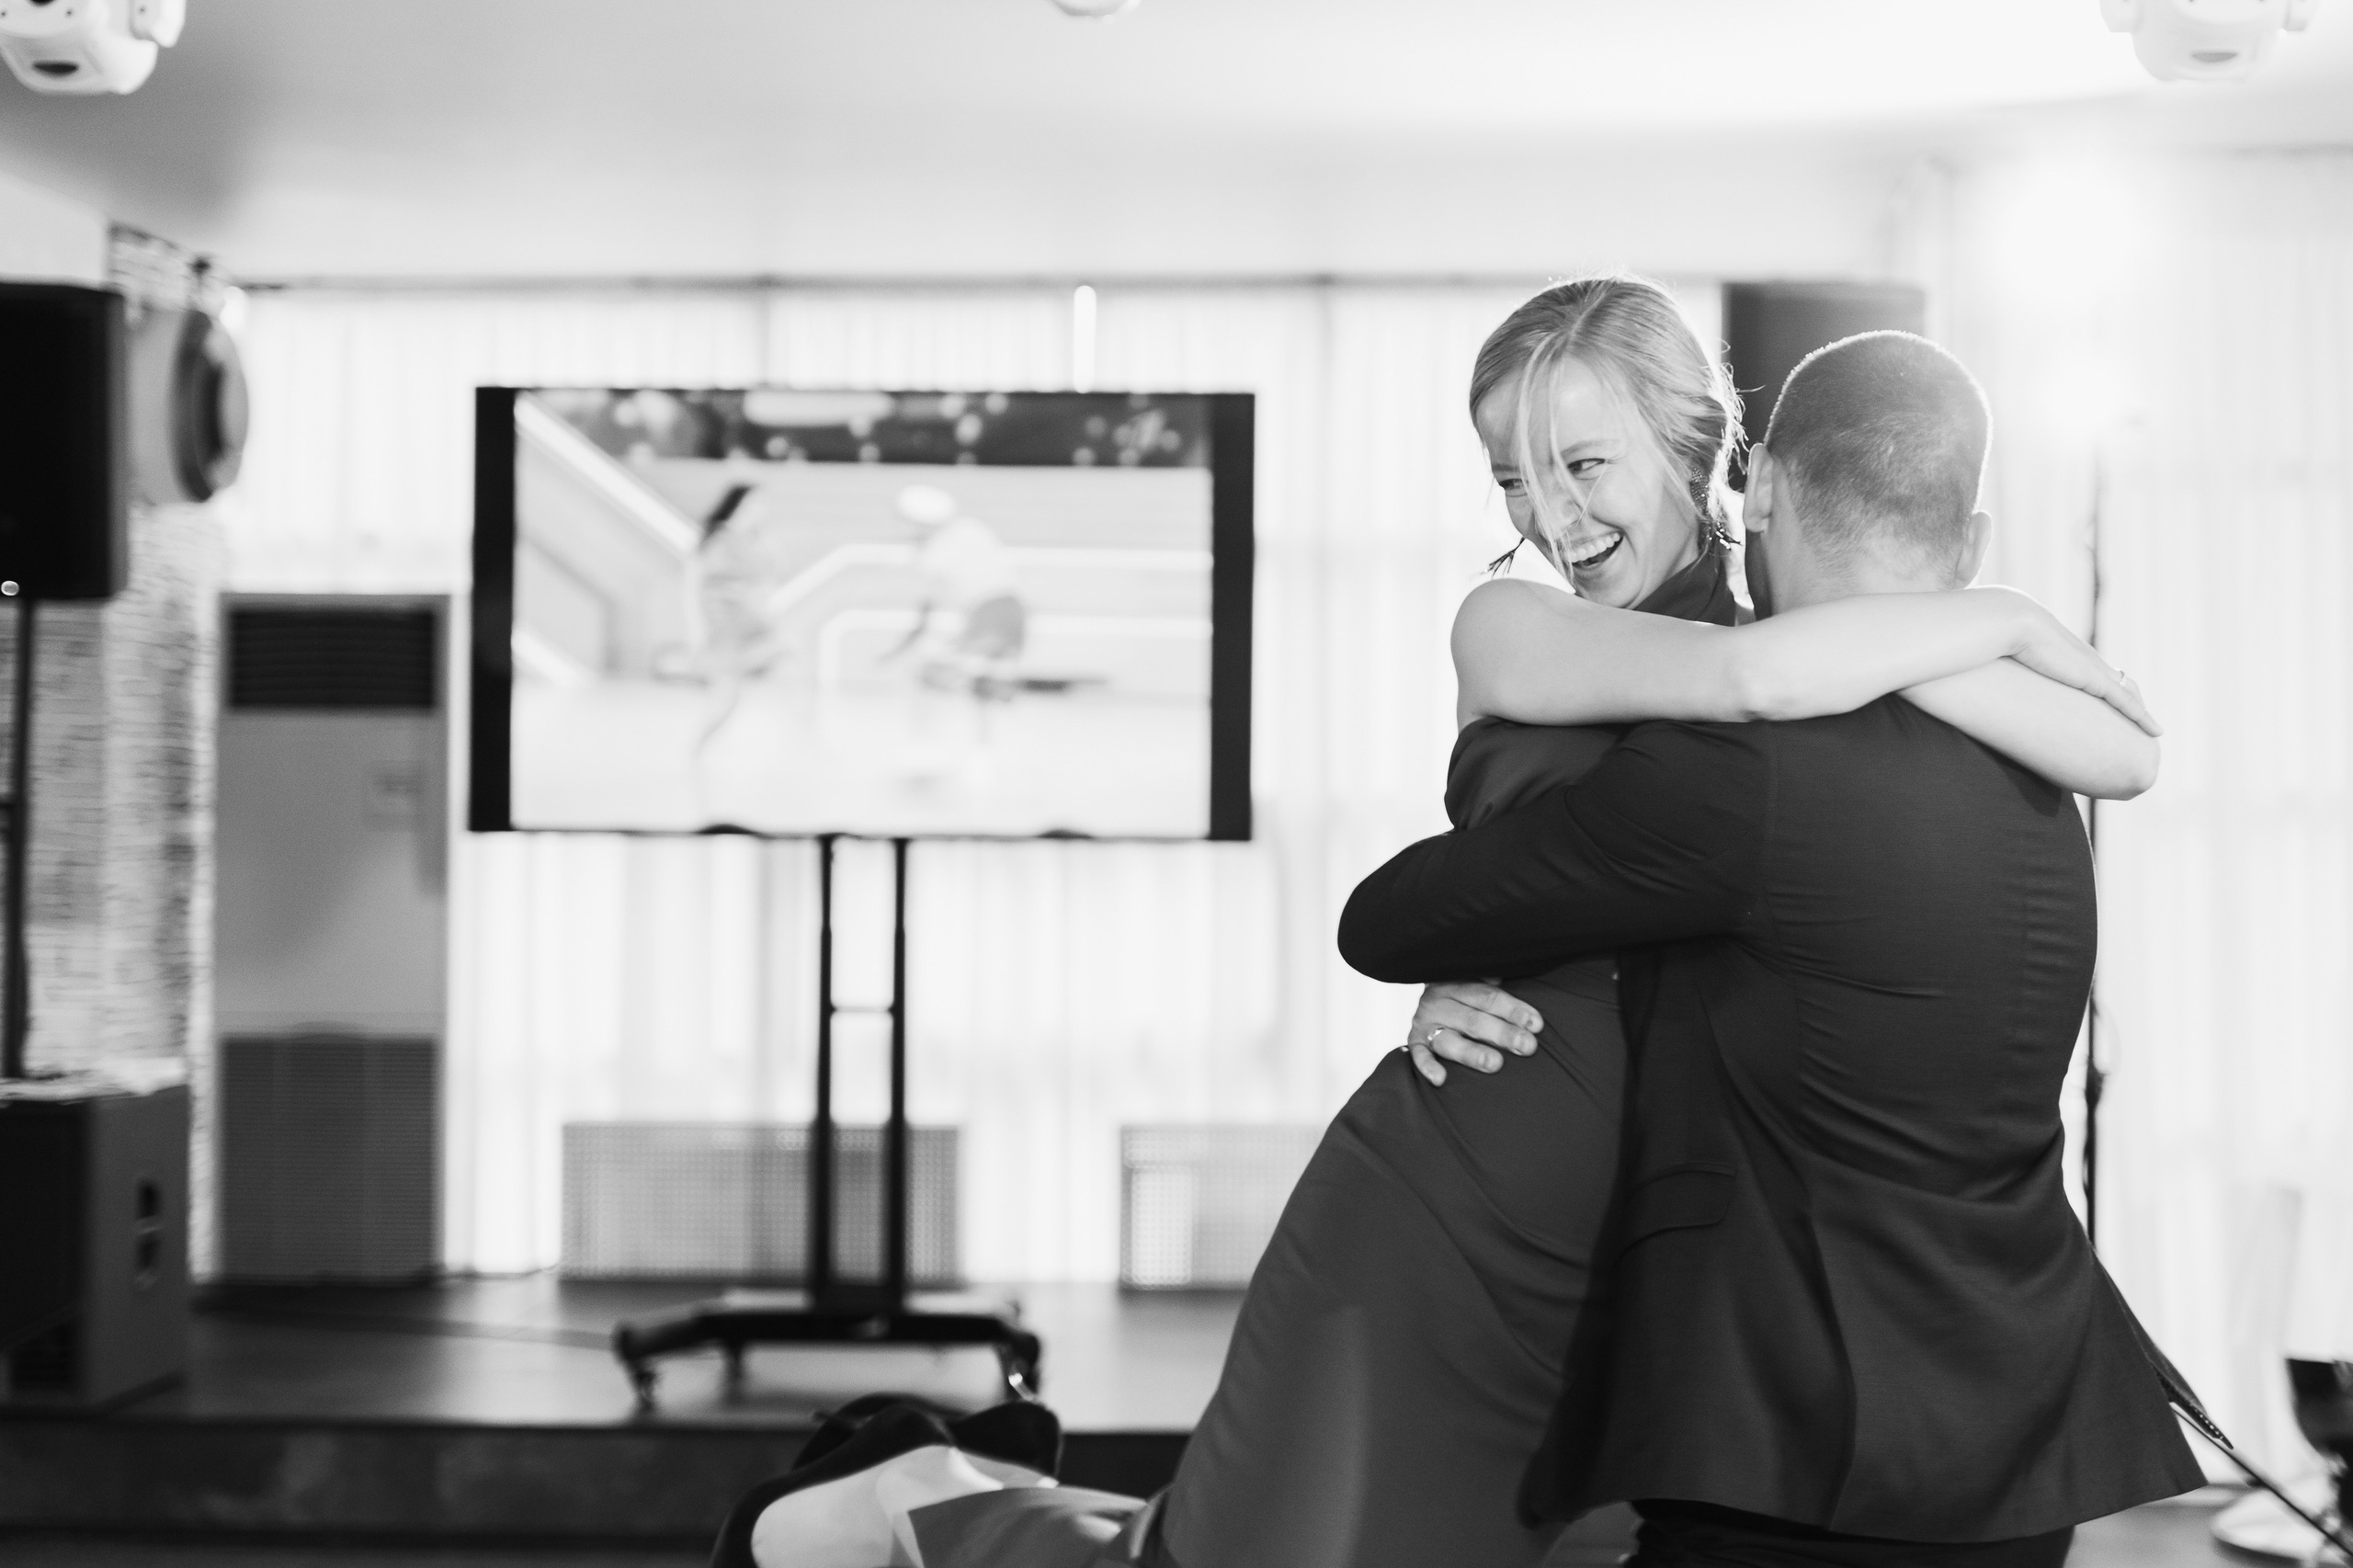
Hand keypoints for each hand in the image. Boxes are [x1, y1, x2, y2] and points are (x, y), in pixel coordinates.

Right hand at [1405, 980, 1542, 1086]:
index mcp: (1458, 984)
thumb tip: (1502, 977)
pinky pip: (1418, 1055)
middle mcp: (1439, 1002)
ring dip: (1472, 1053)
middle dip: (1502, 1034)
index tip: (1536, 1025)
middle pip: (1473, 1020)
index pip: (1488, 997)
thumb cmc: (1464, 993)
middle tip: (1527, 1046)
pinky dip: (1427, 1066)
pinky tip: (1440, 1079)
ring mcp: (1425, 1023)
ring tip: (1495, 1064)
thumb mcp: (1476, 978)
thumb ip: (1491, 980)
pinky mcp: (1414, 1041)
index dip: (1513, 1010)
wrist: (1426, 989)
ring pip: (1448, 1040)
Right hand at [1995, 589, 2161, 736]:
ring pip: (2127, 692)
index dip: (2099, 681)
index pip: (2088, 666)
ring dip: (2140, 710)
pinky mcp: (2093, 680)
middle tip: (2138, 714)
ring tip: (2152, 727)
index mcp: (2061, 647)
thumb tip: (1973, 665)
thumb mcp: (1994, 649)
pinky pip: (2126, 702)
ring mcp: (2090, 667)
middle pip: (2114, 679)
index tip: (2104, 692)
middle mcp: (2081, 656)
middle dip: (2127, 696)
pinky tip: (2156, 731)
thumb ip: (1991, 656)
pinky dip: (2142, 717)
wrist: (2006, 621)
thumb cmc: (1990, 634)